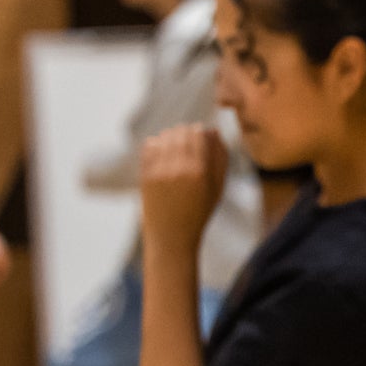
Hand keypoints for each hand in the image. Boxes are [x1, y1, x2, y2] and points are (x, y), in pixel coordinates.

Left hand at [139, 125, 228, 250]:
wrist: (171, 235)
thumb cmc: (200, 211)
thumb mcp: (218, 187)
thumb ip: (220, 158)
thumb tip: (214, 131)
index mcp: (201, 172)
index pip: (199, 134)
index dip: (201, 131)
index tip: (202, 135)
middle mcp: (179, 169)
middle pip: (181, 132)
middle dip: (186, 131)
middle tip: (189, 138)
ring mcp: (159, 171)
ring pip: (164, 137)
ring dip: (171, 136)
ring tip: (177, 145)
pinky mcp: (145, 175)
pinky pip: (149, 146)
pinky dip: (157, 143)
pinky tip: (163, 151)